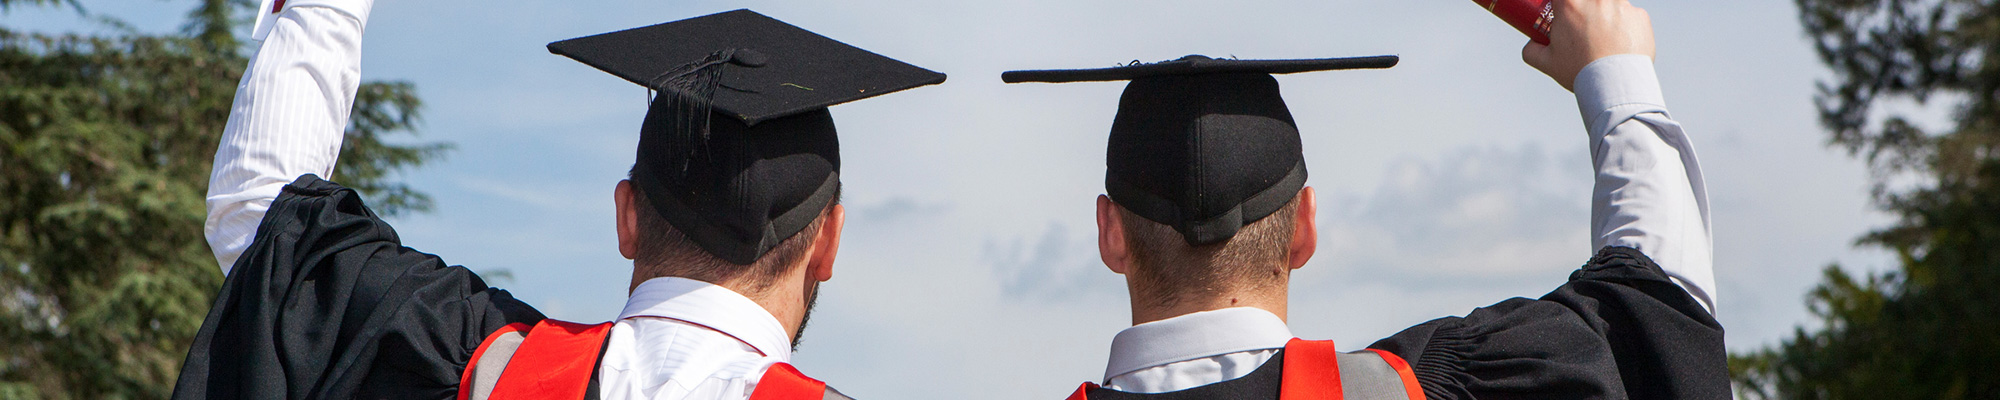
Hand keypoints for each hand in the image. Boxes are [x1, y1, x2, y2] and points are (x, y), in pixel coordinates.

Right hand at [1521, 0, 1655, 90]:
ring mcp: (1621, 5)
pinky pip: (1629, 17)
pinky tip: (1619, 47)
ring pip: (1609, 6)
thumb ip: (1532, 50)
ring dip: (1605, 18)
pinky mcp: (1640, 15)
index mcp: (1570, 4)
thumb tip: (1531, 45)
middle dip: (1585, 11)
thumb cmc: (1581, 71)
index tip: (1562, 14)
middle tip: (1582, 27)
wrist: (1616, 83)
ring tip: (1603, 42)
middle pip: (1587, 1)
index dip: (1560, 5)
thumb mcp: (1547, 63)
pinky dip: (1624, 28)